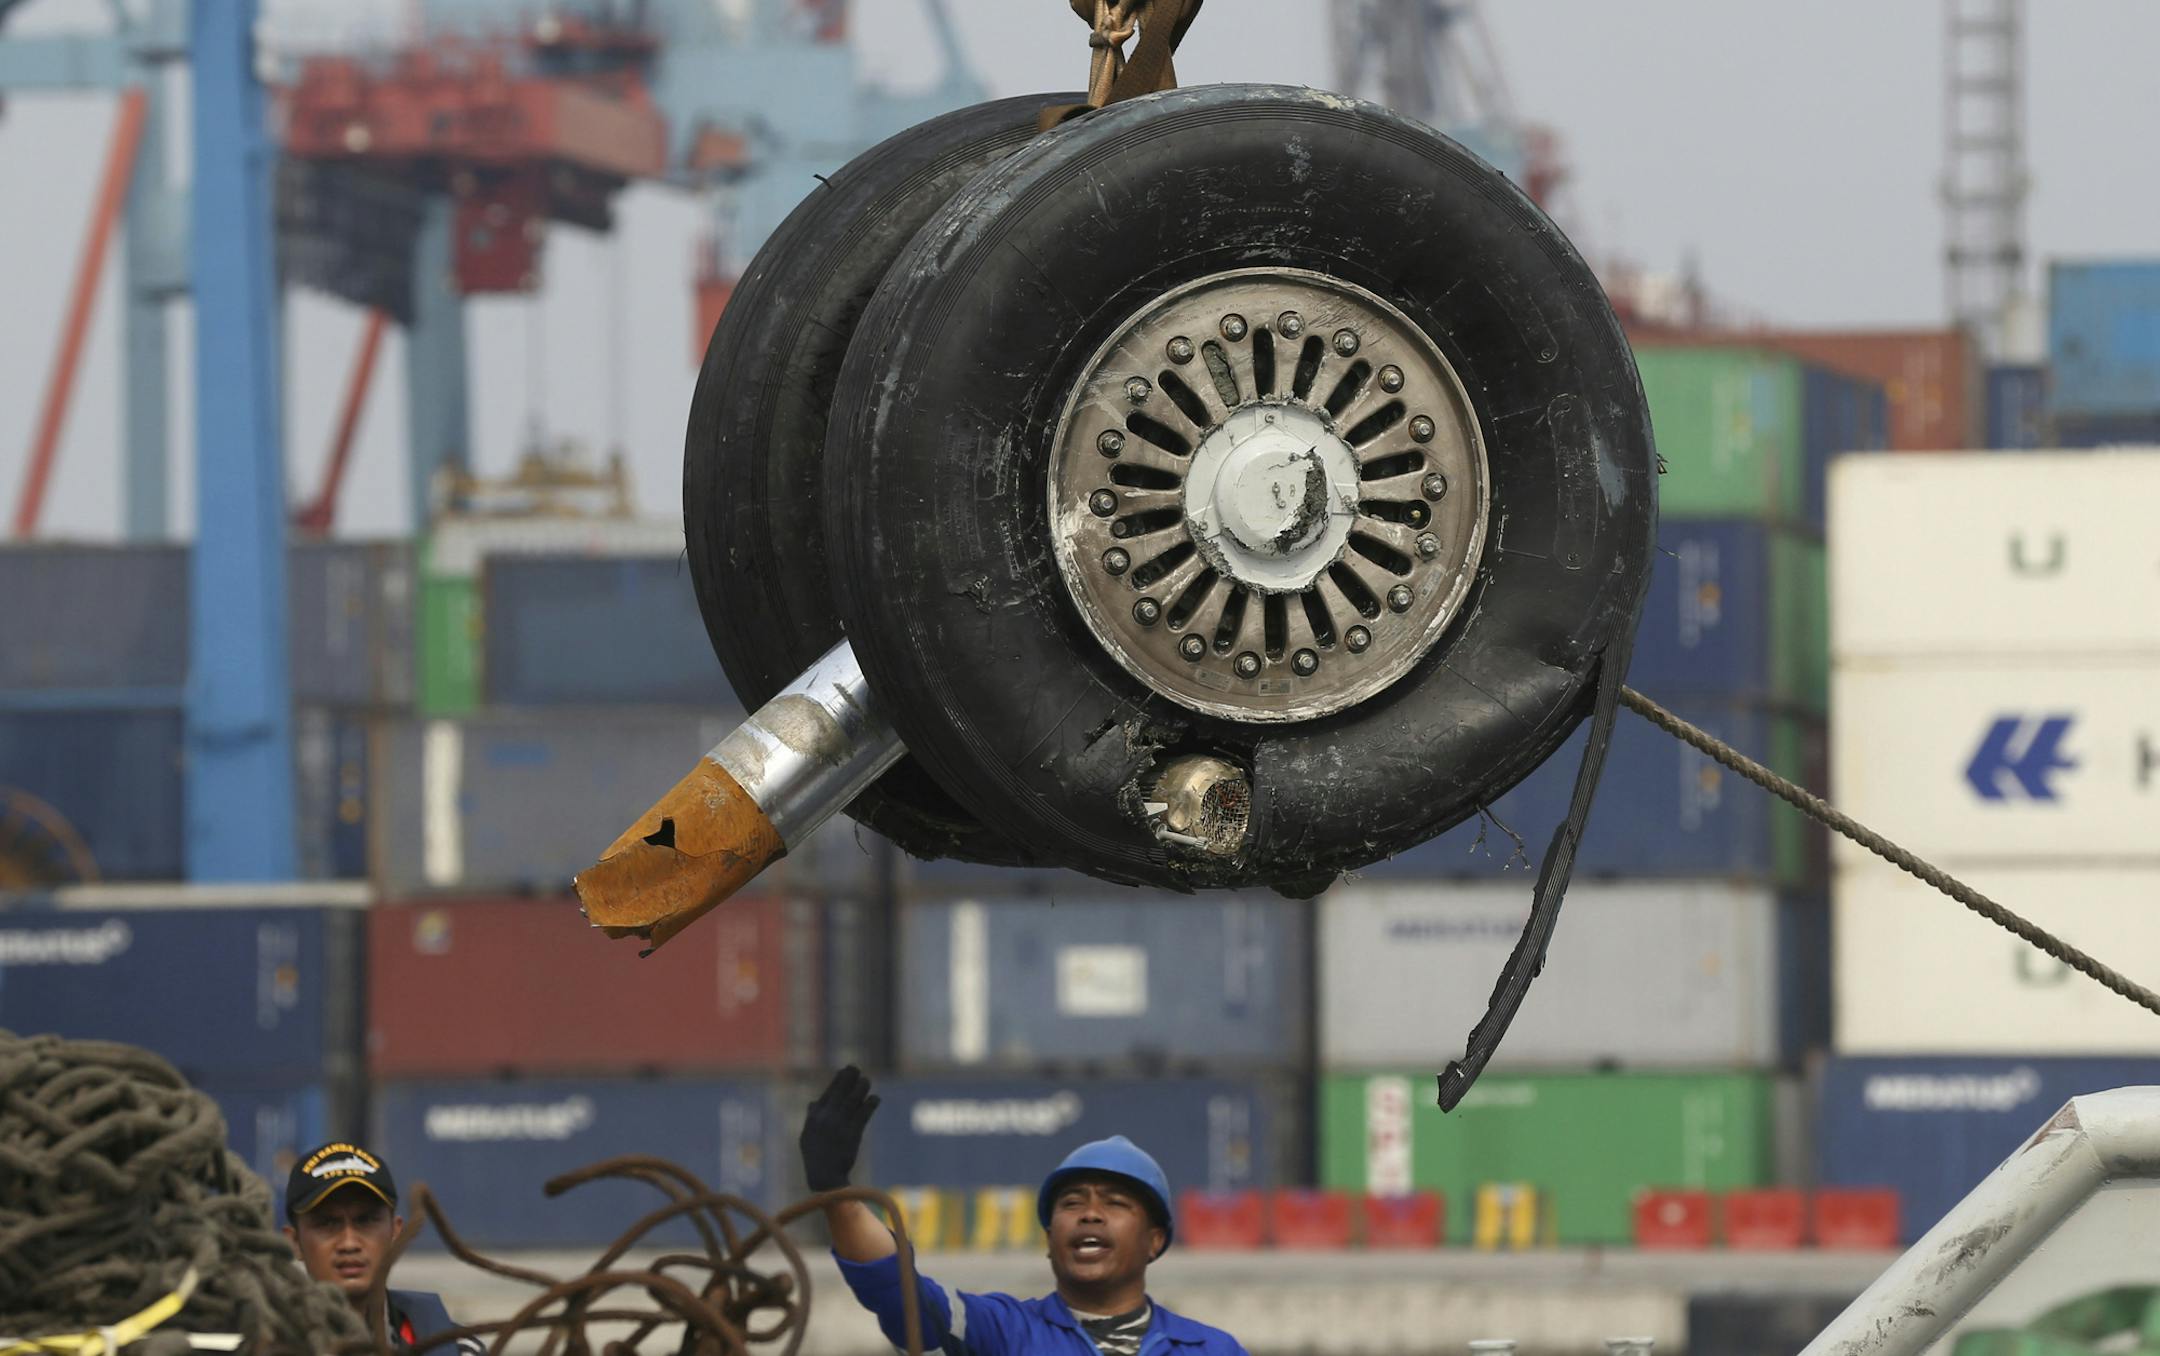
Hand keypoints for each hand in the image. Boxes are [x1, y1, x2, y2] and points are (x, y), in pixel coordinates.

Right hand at [801, 1065, 879, 1192]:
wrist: (824, 1177)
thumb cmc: (815, 1156)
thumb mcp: (807, 1136)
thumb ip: (811, 1118)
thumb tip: (813, 1102)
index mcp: (815, 1118)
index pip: (828, 1094)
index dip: (837, 1081)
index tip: (845, 1070)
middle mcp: (826, 1119)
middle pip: (840, 1093)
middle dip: (848, 1079)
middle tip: (856, 1068)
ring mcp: (839, 1126)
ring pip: (852, 1101)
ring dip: (860, 1088)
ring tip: (866, 1080)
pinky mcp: (852, 1134)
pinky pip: (863, 1115)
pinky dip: (869, 1105)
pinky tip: (875, 1098)